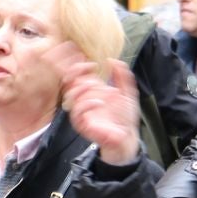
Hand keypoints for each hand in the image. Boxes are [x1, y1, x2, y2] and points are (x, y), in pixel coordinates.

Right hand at [49, 42, 140, 165]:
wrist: (128, 136)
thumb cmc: (125, 116)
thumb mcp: (128, 92)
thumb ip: (122, 76)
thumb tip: (113, 60)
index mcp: (92, 90)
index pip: (77, 75)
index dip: (80, 66)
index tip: (93, 64)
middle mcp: (84, 99)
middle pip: (68, 82)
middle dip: (75, 72)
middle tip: (88, 69)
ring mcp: (82, 111)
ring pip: (69, 96)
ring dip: (81, 88)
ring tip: (95, 86)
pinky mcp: (82, 124)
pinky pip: (76, 113)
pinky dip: (86, 104)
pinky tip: (100, 102)